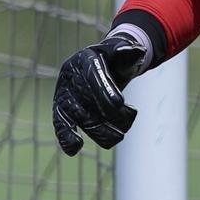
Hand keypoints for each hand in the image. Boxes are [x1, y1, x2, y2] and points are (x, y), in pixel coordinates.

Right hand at [52, 34, 146, 155]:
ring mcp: (65, 95)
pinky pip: (61, 125)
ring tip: (119, 136)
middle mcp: (71, 78)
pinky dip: (66, 137)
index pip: (93, 75)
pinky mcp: (63, 112)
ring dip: (99, 130)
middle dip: (109, 113)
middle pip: (87, 98)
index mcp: (84, 59)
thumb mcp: (124, 53)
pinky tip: (73, 149)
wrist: (105, 68)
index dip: (105, 90)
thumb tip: (138, 51)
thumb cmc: (115, 59)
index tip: (120, 103)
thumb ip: (129, 51)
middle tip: (128, 121)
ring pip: (79, 116)